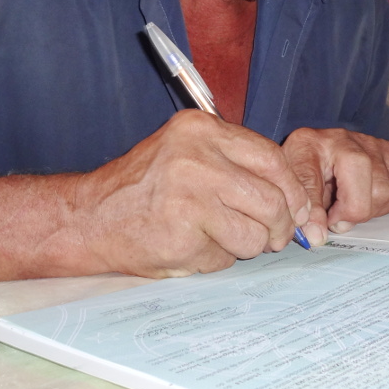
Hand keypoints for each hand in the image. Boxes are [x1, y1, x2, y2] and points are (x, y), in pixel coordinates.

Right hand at [69, 110, 313, 278]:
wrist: (88, 218)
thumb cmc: (143, 189)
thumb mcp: (186, 153)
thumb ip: (235, 164)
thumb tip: (295, 199)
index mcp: (201, 130)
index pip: (272, 159)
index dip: (293, 190)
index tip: (299, 209)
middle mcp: (197, 157)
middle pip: (272, 199)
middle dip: (281, 225)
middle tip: (275, 237)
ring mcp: (190, 196)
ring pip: (256, 232)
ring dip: (249, 245)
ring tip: (223, 239)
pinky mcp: (183, 233)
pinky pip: (228, 255)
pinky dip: (220, 259)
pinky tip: (194, 247)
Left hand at [281, 127, 388, 241]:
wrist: (311, 148)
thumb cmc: (301, 166)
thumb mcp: (292, 187)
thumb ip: (306, 211)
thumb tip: (318, 237)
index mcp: (316, 145)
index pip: (338, 187)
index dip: (335, 216)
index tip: (327, 220)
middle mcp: (348, 139)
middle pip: (372, 193)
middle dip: (355, 214)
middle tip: (336, 214)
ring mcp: (372, 143)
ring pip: (388, 194)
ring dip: (370, 210)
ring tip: (349, 204)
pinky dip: (384, 205)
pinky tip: (365, 199)